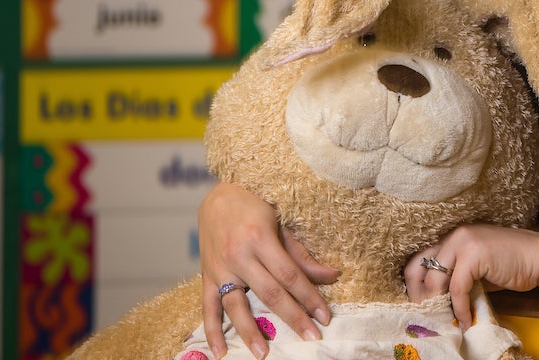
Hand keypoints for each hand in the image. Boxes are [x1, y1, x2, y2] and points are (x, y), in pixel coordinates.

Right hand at [199, 181, 339, 356]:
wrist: (217, 195)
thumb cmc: (255, 204)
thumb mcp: (280, 222)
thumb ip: (301, 253)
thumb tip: (331, 275)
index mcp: (260, 238)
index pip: (290, 275)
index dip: (309, 297)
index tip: (324, 317)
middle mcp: (238, 255)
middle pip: (270, 293)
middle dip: (293, 317)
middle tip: (311, 338)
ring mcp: (220, 267)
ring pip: (236, 305)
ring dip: (250, 331)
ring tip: (264, 353)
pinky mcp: (206, 275)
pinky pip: (207, 306)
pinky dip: (212, 330)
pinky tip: (219, 351)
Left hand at [404, 224, 538, 328]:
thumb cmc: (511, 263)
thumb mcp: (477, 267)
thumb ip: (456, 276)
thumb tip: (437, 301)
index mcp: (452, 237)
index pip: (419, 259)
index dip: (415, 286)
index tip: (421, 306)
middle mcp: (453, 235)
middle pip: (417, 268)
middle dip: (419, 297)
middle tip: (428, 316)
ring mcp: (462, 242)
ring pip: (434, 280)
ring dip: (438, 306)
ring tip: (446, 321)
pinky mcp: (474, 254)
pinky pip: (457, 288)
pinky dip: (459, 309)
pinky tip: (465, 320)